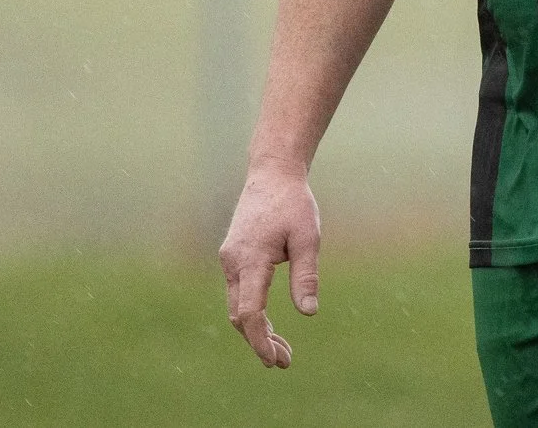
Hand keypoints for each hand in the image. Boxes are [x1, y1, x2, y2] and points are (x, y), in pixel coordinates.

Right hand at [219, 165, 322, 367]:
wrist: (271, 174)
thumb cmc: (293, 204)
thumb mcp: (307, 238)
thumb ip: (306, 275)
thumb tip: (309, 312)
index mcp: (251, 259)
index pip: (249, 312)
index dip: (260, 341)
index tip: (275, 360)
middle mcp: (232, 262)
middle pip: (239, 316)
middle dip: (260, 342)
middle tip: (285, 362)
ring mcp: (228, 260)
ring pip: (236, 307)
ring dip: (256, 331)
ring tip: (282, 350)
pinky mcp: (231, 257)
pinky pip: (238, 293)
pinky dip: (252, 313)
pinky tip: (269, 326)